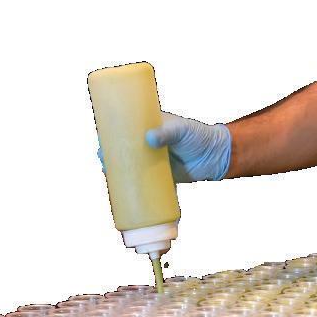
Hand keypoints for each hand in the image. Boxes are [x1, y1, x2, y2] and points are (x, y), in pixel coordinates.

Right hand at [95, 112, 231, 182]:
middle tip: (101, 158)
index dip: (112, 131)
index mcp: (151, 126)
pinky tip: (118, 190)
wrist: (215, 157)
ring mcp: (152, 160)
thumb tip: (150, 139)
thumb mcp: (182, 130)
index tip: (100, 137)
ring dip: (116, 169)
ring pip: (129, 164)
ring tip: (107, 173)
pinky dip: (129, 185)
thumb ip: (168, 133)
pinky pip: (140, 180)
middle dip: (110, 153)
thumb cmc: (199, 136)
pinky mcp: (158, 175)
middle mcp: (148, 143)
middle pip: (124, 147)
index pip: (127, 126)